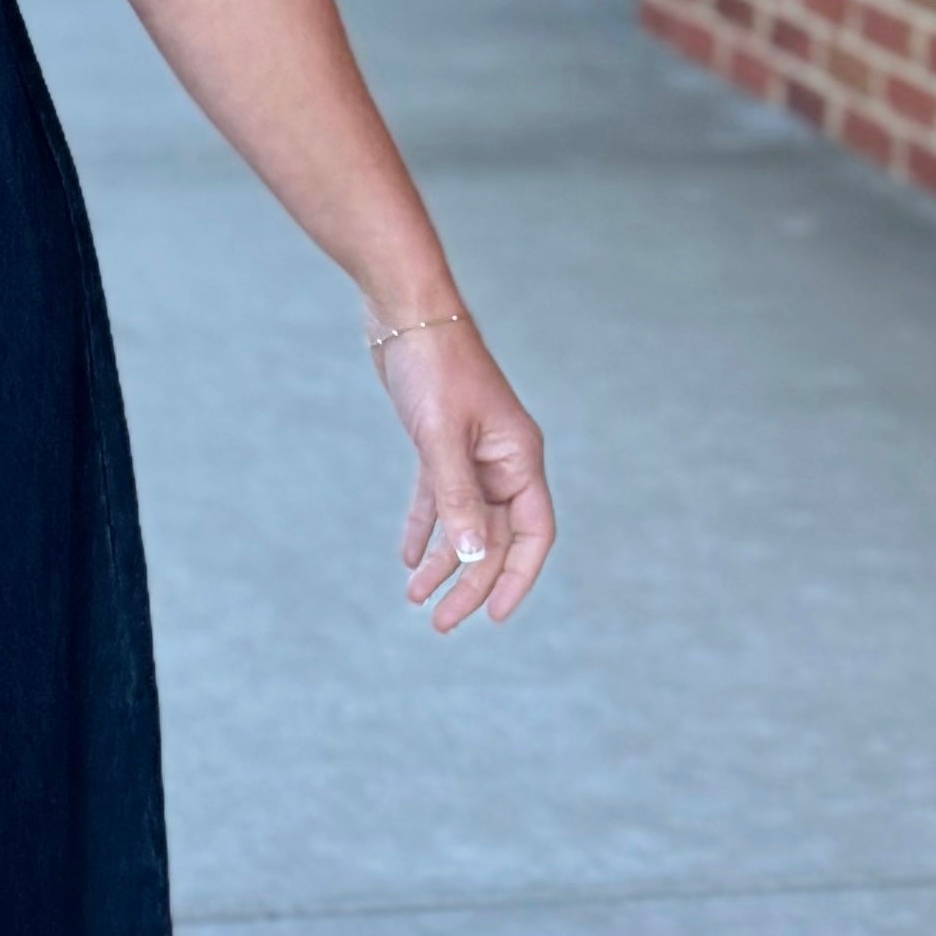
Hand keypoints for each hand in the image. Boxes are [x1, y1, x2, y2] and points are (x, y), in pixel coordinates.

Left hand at [378, 320, 552, 633]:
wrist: (404, 313)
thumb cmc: (433, 366)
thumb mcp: (440, 436)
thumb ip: (455, 497)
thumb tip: (469, 557)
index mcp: (519, 458)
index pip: (531, 534)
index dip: (517, 578)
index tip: (495, 616)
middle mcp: (502, 460)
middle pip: (493, 537)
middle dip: (469, 583)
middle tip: (439, 623)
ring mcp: (471, 453)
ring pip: (463, 523)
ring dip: (443, 563)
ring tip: (416, 601)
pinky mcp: (439, 443)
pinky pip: (438, 498)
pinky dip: (425, 528)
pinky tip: (407, 559)